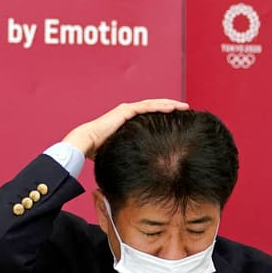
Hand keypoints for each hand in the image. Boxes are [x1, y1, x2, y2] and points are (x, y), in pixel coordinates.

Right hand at [61, 99, 190, 158]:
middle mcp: (128, 112)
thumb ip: (130, 153)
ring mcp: (127, 110)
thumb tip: (139, 168)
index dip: (163, 116)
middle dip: (170, 107)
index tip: (177, 120)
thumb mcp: (120, 150)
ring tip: (183, 107)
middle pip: (154, 107)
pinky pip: (147, 107)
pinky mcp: (126, 111)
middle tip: (185, 110)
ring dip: (169, 105)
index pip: (149, 116)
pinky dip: (160, 107)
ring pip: (153, 104)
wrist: (85, 143)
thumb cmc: (99, 150)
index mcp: (127, 121)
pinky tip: (172, 108)